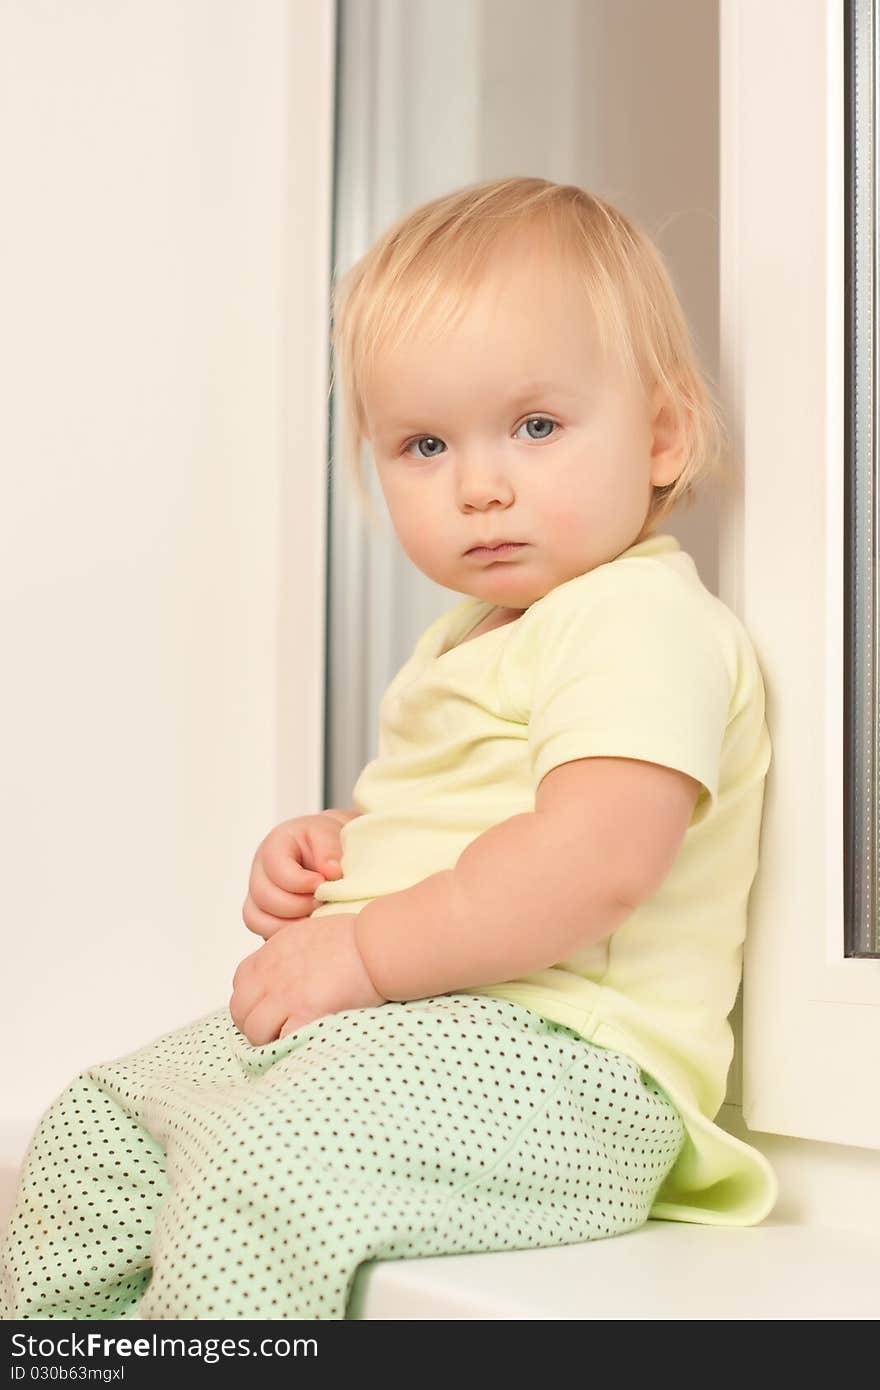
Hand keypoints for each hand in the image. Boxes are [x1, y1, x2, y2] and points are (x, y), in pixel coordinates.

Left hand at [229, 912, 385, 1044]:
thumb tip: (284, 975)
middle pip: (240, 1010)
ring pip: (255, 1031)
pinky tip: (307, 1038)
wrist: (377, 944)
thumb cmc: (353, 939)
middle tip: (280, 1028)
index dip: (254, 1001)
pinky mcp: (305, 1012)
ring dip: (271, 1037)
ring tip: (294, 1036)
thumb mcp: (306, 935)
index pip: (241, 985)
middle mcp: (270, 973)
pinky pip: (281, 1040)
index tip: (271, 1008)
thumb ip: (286, 956)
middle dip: (255, 1023)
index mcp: (270, 953)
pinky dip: (290, 1044)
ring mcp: (285, 995)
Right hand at [242, 812, 349, 939]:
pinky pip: (262, 933)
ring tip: (315, 918)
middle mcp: (260, 871)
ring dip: (288, 925)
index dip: (301, 882)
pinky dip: (283, 935)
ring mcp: (258, 895)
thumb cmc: (327, 842)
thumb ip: (329, 849)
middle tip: (321, 903)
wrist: (326, 852)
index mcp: (275, 845)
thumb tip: (331, 872)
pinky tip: (306, 929)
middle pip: (263, 896)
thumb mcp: (330, 834)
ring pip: (255, 919)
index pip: (276, 869)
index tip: (323, 883)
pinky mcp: (263, 916)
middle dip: (297, 905)